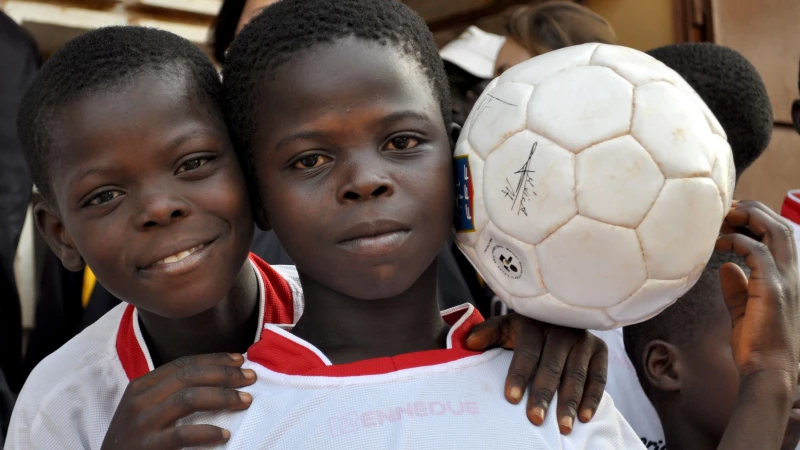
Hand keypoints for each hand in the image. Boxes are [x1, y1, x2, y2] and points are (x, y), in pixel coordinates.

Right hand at [101, 353, 255, 449]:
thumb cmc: (135, 441)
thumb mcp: (146, 410)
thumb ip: (171, 394)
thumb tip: (215, 379)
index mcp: (141, 386)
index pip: (183, 364)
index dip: (214, 359)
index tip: (240, 359)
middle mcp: (140, 399)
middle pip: (189, 377)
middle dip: (224, 374)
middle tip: (251, 377)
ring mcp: (141, 423)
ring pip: (188, 398)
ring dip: (223, 397)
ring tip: (246, 400)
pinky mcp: (146, 447)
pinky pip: (182, 434)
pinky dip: (207, 432)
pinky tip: (224, 435)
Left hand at [465, 313, 607, 434]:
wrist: (559, 318)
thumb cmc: (525, 332)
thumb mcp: (505, 328)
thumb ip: (487, 335)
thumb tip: (468, 344)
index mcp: (534, 324)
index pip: (526, 352)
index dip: (518, 375)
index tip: (511, 398)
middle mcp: (561, 330)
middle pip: (551, 366)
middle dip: (543, 394)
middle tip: (535, 419)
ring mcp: (583, 340)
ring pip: (575, 375)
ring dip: (570, 402)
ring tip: (562, 426)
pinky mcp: (600, 351)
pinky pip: (599, 378)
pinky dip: (592, 398)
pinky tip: (584, 418)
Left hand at [716, 201, 799, 449]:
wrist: (767, 371)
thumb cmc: (755, 345)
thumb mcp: (744, 309)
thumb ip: (737, 287)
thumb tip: (725, 266)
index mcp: (786, 277)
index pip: (777, 235)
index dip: (756, 219)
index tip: (728, 217)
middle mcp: (791, 274)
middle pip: (780, 225)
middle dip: (753, 210)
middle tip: (724, 208)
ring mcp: (785, 280)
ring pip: (776, 231)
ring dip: (749, 218)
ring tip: (723, 216)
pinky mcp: (774, 289)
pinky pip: (758, 252)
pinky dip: (738, 241)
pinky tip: (719, 243)